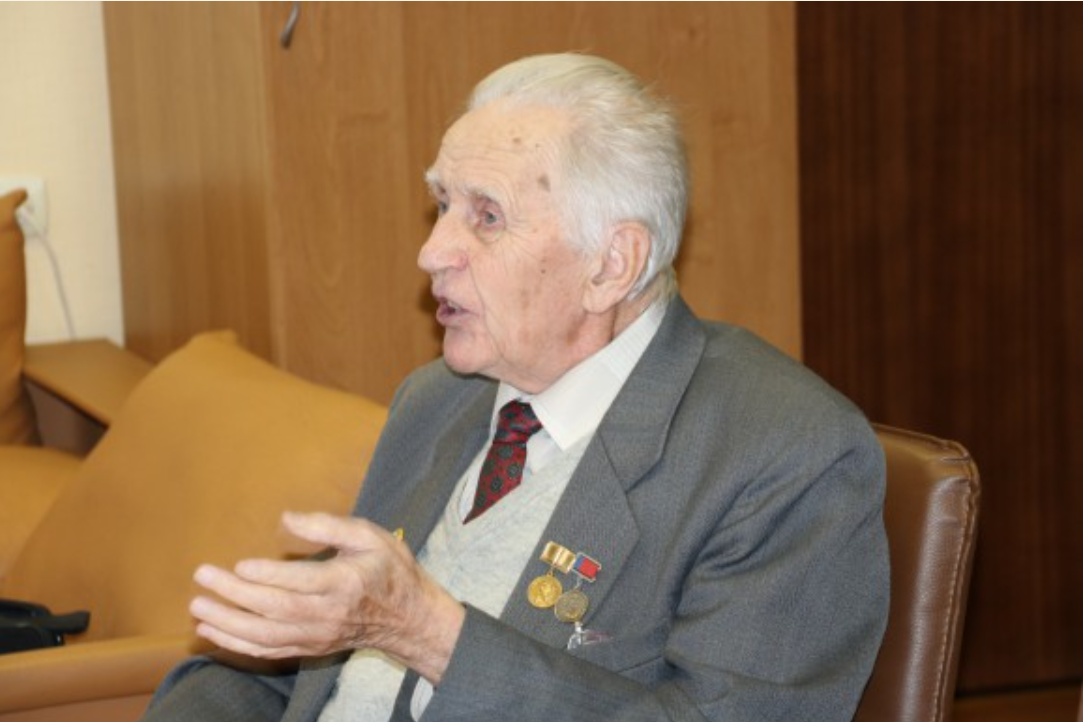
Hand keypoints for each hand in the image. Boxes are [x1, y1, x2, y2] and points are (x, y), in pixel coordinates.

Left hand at [189, 511, 464, 683]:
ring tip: (197, 607)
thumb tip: (287, 518)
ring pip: (265, 636)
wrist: (408, 618)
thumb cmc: (389, 568)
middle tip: (203, 576)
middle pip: (274, 610)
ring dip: (227, 623)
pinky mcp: (310, 648)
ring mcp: (317, 636)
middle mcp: (327, 614)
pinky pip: (267, 651)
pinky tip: (212, 631)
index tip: (240, 565)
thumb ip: (329, 526)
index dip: (268, 576)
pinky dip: (236, 644)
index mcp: (344, 583)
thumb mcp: (370, 535)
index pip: (299, 583)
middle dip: (234, 596)